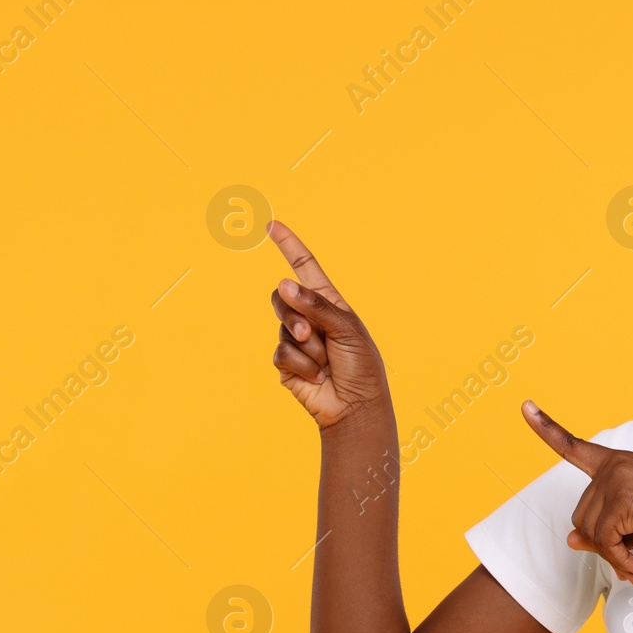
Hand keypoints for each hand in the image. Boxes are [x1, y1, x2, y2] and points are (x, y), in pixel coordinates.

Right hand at [268, 220, 391, 431]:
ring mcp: (295, 340)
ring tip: (324, 362)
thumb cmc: (361, 366)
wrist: (355, 406)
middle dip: (295, 315)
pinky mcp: (286, 363)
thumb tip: (283, 284)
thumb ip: (316, 306)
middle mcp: (309, 317)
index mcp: (328, 303)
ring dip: (305, 346)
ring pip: (281, 327)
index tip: (272, 225)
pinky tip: (317, 377)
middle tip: (313, 334)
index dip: (289, 245)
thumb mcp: (346, 329)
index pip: (305, 267)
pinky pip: (280, 353)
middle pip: (281, 297)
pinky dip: (301, 365)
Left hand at [523, 400, 632, 584]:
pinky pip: (605, 541)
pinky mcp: (625, 499)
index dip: (546, 428)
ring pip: (590, 531)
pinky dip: (619, 560)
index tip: (525, 406)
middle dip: (602, 542)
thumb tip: (571, 540)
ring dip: (612, 554)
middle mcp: (615, 465)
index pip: (574, 446)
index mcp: (617, 462)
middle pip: (580, 516)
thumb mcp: (632, 526)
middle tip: (629, 556)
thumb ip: (601, 528)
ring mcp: (619, 479)